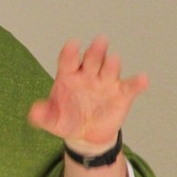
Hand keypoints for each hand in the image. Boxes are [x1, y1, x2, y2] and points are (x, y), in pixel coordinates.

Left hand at [27, 36, 147, 153]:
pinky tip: (142, 79)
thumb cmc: (66, 120)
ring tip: (114, 60)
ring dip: (112, 64)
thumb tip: (34, 113)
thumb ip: (43, 115)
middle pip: (92, 59)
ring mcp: (106, 83)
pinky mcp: (121, 95)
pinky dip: (137, 83)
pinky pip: (130, 87)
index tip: (73, 44)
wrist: (86, 135)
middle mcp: (88, 75)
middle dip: (95, 51)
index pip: (68, 60)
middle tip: (100, 41)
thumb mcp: (52, 120)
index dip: (70, 52)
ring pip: (110, 69)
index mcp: (69, 75)